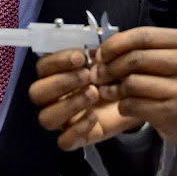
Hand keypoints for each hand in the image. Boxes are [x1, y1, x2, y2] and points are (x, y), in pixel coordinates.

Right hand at [29, 49, 143, 150]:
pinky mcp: (76, 138)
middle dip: (61, 82)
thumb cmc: (117, 73)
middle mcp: (53, 97)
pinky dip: (78, 128)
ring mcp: (62, 119)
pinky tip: (95, 116)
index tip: (81, 56)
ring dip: (69, 104)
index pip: (42, 67)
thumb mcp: (110, 54)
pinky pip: (64, 141)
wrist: (139, 98)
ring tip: (94, 93)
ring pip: (47, 117)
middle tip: (88, 75)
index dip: (57, 61)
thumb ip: (98, 42)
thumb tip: (89, 34)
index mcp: (57, 74)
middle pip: (37, 93)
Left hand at [92, 27, 176, 148]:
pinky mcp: (174, 112)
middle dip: (110, 66)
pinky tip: (123, 105)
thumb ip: (148, 49)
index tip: (101, 53)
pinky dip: (122, 105)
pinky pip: (135, 105)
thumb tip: (106, 46)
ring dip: (113, 88)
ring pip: (133, 83)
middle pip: (136, 58)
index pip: (143, 35)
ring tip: (106, 91)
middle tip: (97, 74)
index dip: (116, 43)